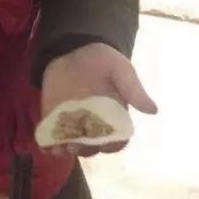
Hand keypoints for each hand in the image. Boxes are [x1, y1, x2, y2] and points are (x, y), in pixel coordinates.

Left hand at [41, 42, 157, 156]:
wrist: (72, 48)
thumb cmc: (101, 60)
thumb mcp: (120, 69)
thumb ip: (132, 89)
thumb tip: (153, 110)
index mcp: (114, 118)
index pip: (116, 140)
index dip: (112, 145)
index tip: (105, 144)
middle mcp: (93, 125)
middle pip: (92, 146)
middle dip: (85, 148)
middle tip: (75, 144)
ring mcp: (72, 123)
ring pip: (71, 144)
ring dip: (65, 150)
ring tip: (59, 149)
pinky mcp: (52, 117)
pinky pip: (50, 135)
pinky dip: (48, 144)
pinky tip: (45, 147)